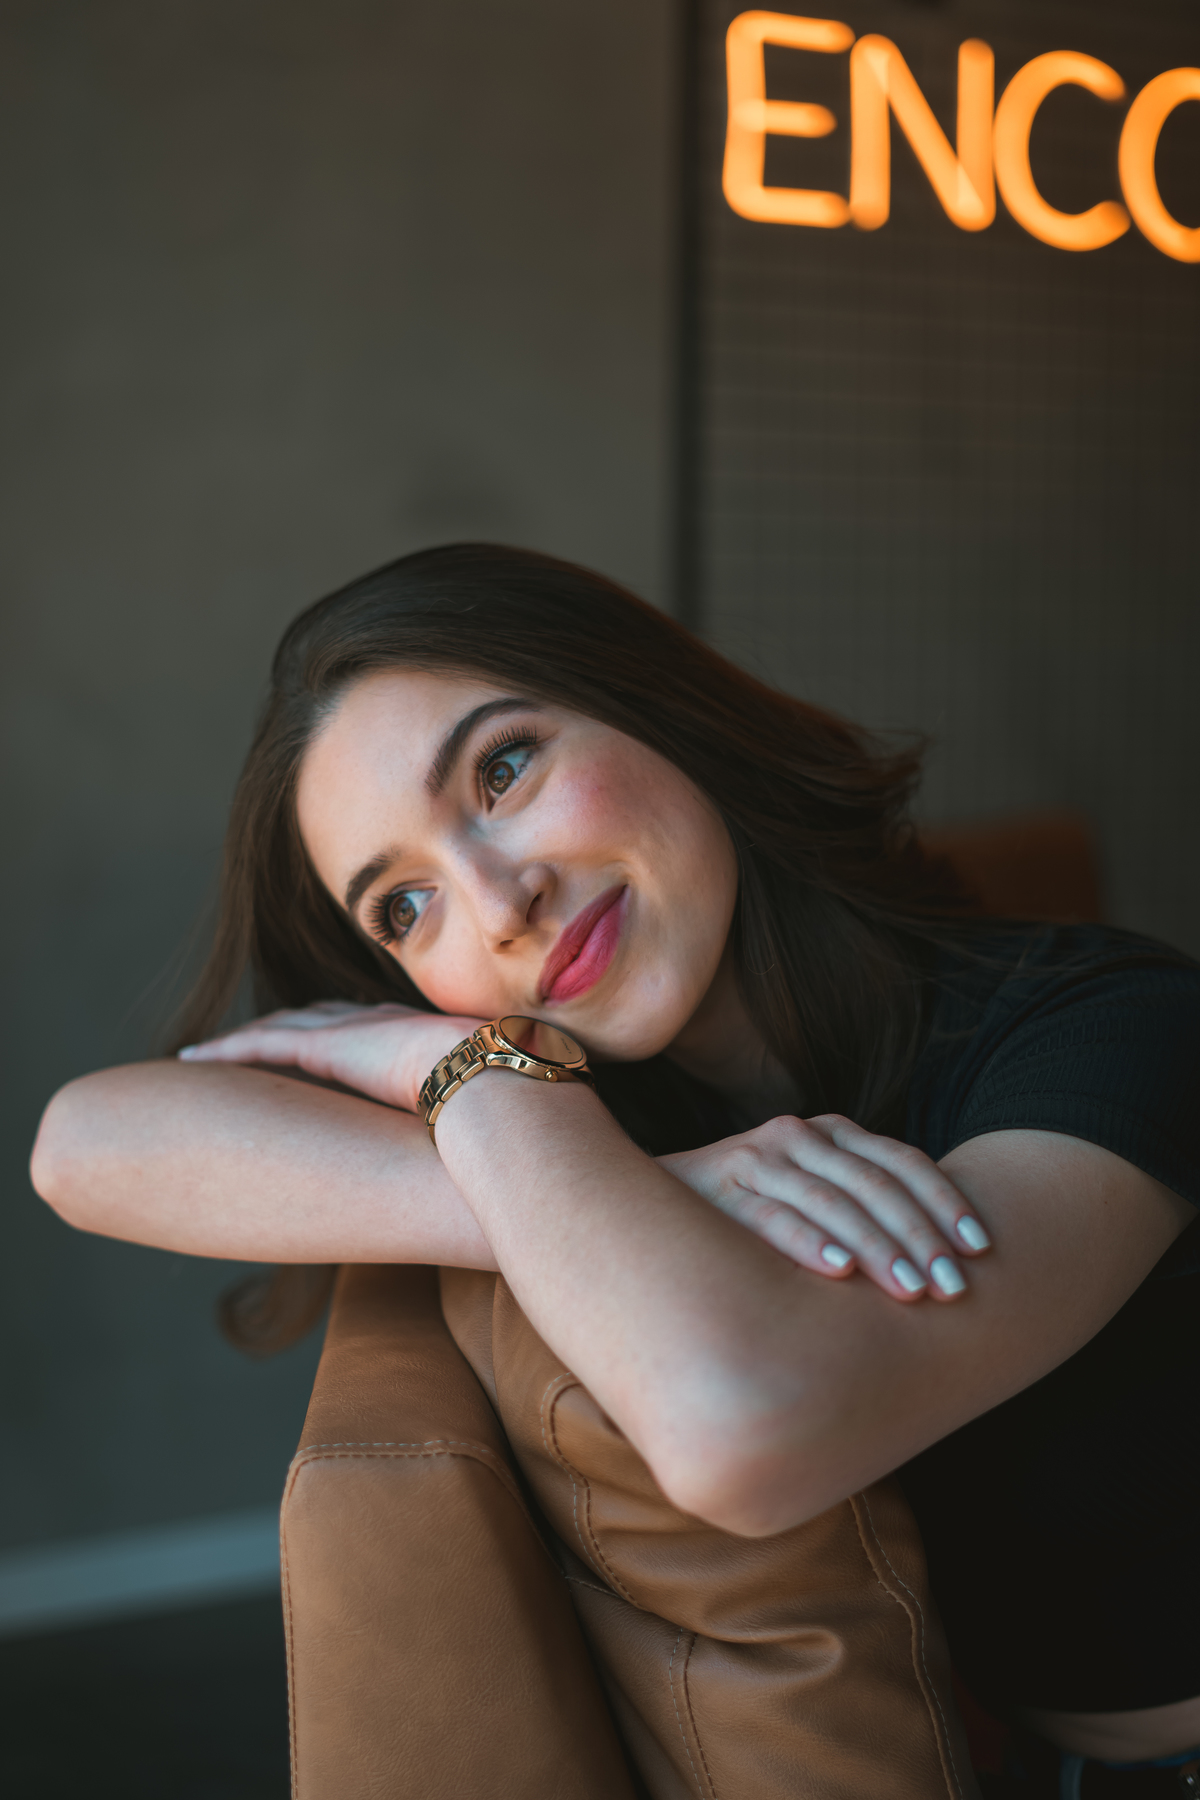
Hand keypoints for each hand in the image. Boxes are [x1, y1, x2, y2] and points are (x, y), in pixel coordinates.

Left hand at [179, 1001, 483, 1113]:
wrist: (496, 1083)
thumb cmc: (503, 1107)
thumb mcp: (486, 1114)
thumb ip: (473, 1127)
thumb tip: (488, 1164)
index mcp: (416, 1036)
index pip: (362, 1029)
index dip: (331, 1034)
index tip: (311, 1046)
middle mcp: (381, 1024)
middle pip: (315, 1019)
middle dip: (281, 1029)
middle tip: (249, 1046)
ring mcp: (354, 1031)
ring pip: (281, 1027)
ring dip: (244, 1040)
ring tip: (207, 1054)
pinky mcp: (329, 1047)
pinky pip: (263, 1044)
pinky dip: (227, 1048)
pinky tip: (194, 1058)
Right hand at [659, 1113, 990, 1302]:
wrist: (650, 1206)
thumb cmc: (751, 1215)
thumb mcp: (813, 1199)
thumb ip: (862, 1212)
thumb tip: (943, 1265)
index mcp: (833, 1134)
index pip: (902, 1162)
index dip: (945, 1203)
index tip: (981, 1250)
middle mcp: (800, 1135)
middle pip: (876, 1183)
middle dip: (921, 1236)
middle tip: (955, 1288)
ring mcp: (759, 1157)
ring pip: (833, 1199)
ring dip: (877, 1245)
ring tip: (912, 1289)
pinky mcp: (723, 1186)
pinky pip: (773, 1214)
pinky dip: (809, 1241)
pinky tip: (840, 1271)